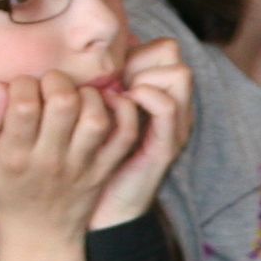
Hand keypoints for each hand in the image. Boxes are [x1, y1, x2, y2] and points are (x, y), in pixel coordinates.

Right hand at [0, 70, 142, 260]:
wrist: (41, 235)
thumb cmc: (7, 190)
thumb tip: (4, 86)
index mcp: (15, 155)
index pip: (23, 105)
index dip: (24, 83)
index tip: (23, 87)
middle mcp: (51, 160)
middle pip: (63, 104)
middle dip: (57, 81)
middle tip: (52, 85)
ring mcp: (82, 166)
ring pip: (96, 118)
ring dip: (89, 96)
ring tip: (77, 96)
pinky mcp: (105, 170)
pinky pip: (124, 136)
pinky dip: (122, 113)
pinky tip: (105, 105)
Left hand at [90, 39, 190, 228]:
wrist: (99, 212)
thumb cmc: (87, 160)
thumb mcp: (92, 115)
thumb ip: (97, 86)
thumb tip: (82, 53)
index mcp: (156, 99)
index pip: (165, 49)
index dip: (137, 48)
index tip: (108, 68)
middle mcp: (172, 110)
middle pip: (174, 57)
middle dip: (142, 59)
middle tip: (114, 79)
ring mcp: (174, 128)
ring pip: (179, 75)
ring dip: (145, 75)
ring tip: (119, 92)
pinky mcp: (166, 147)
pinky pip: (167, 107)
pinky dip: (146, 97)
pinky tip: (121, 104)